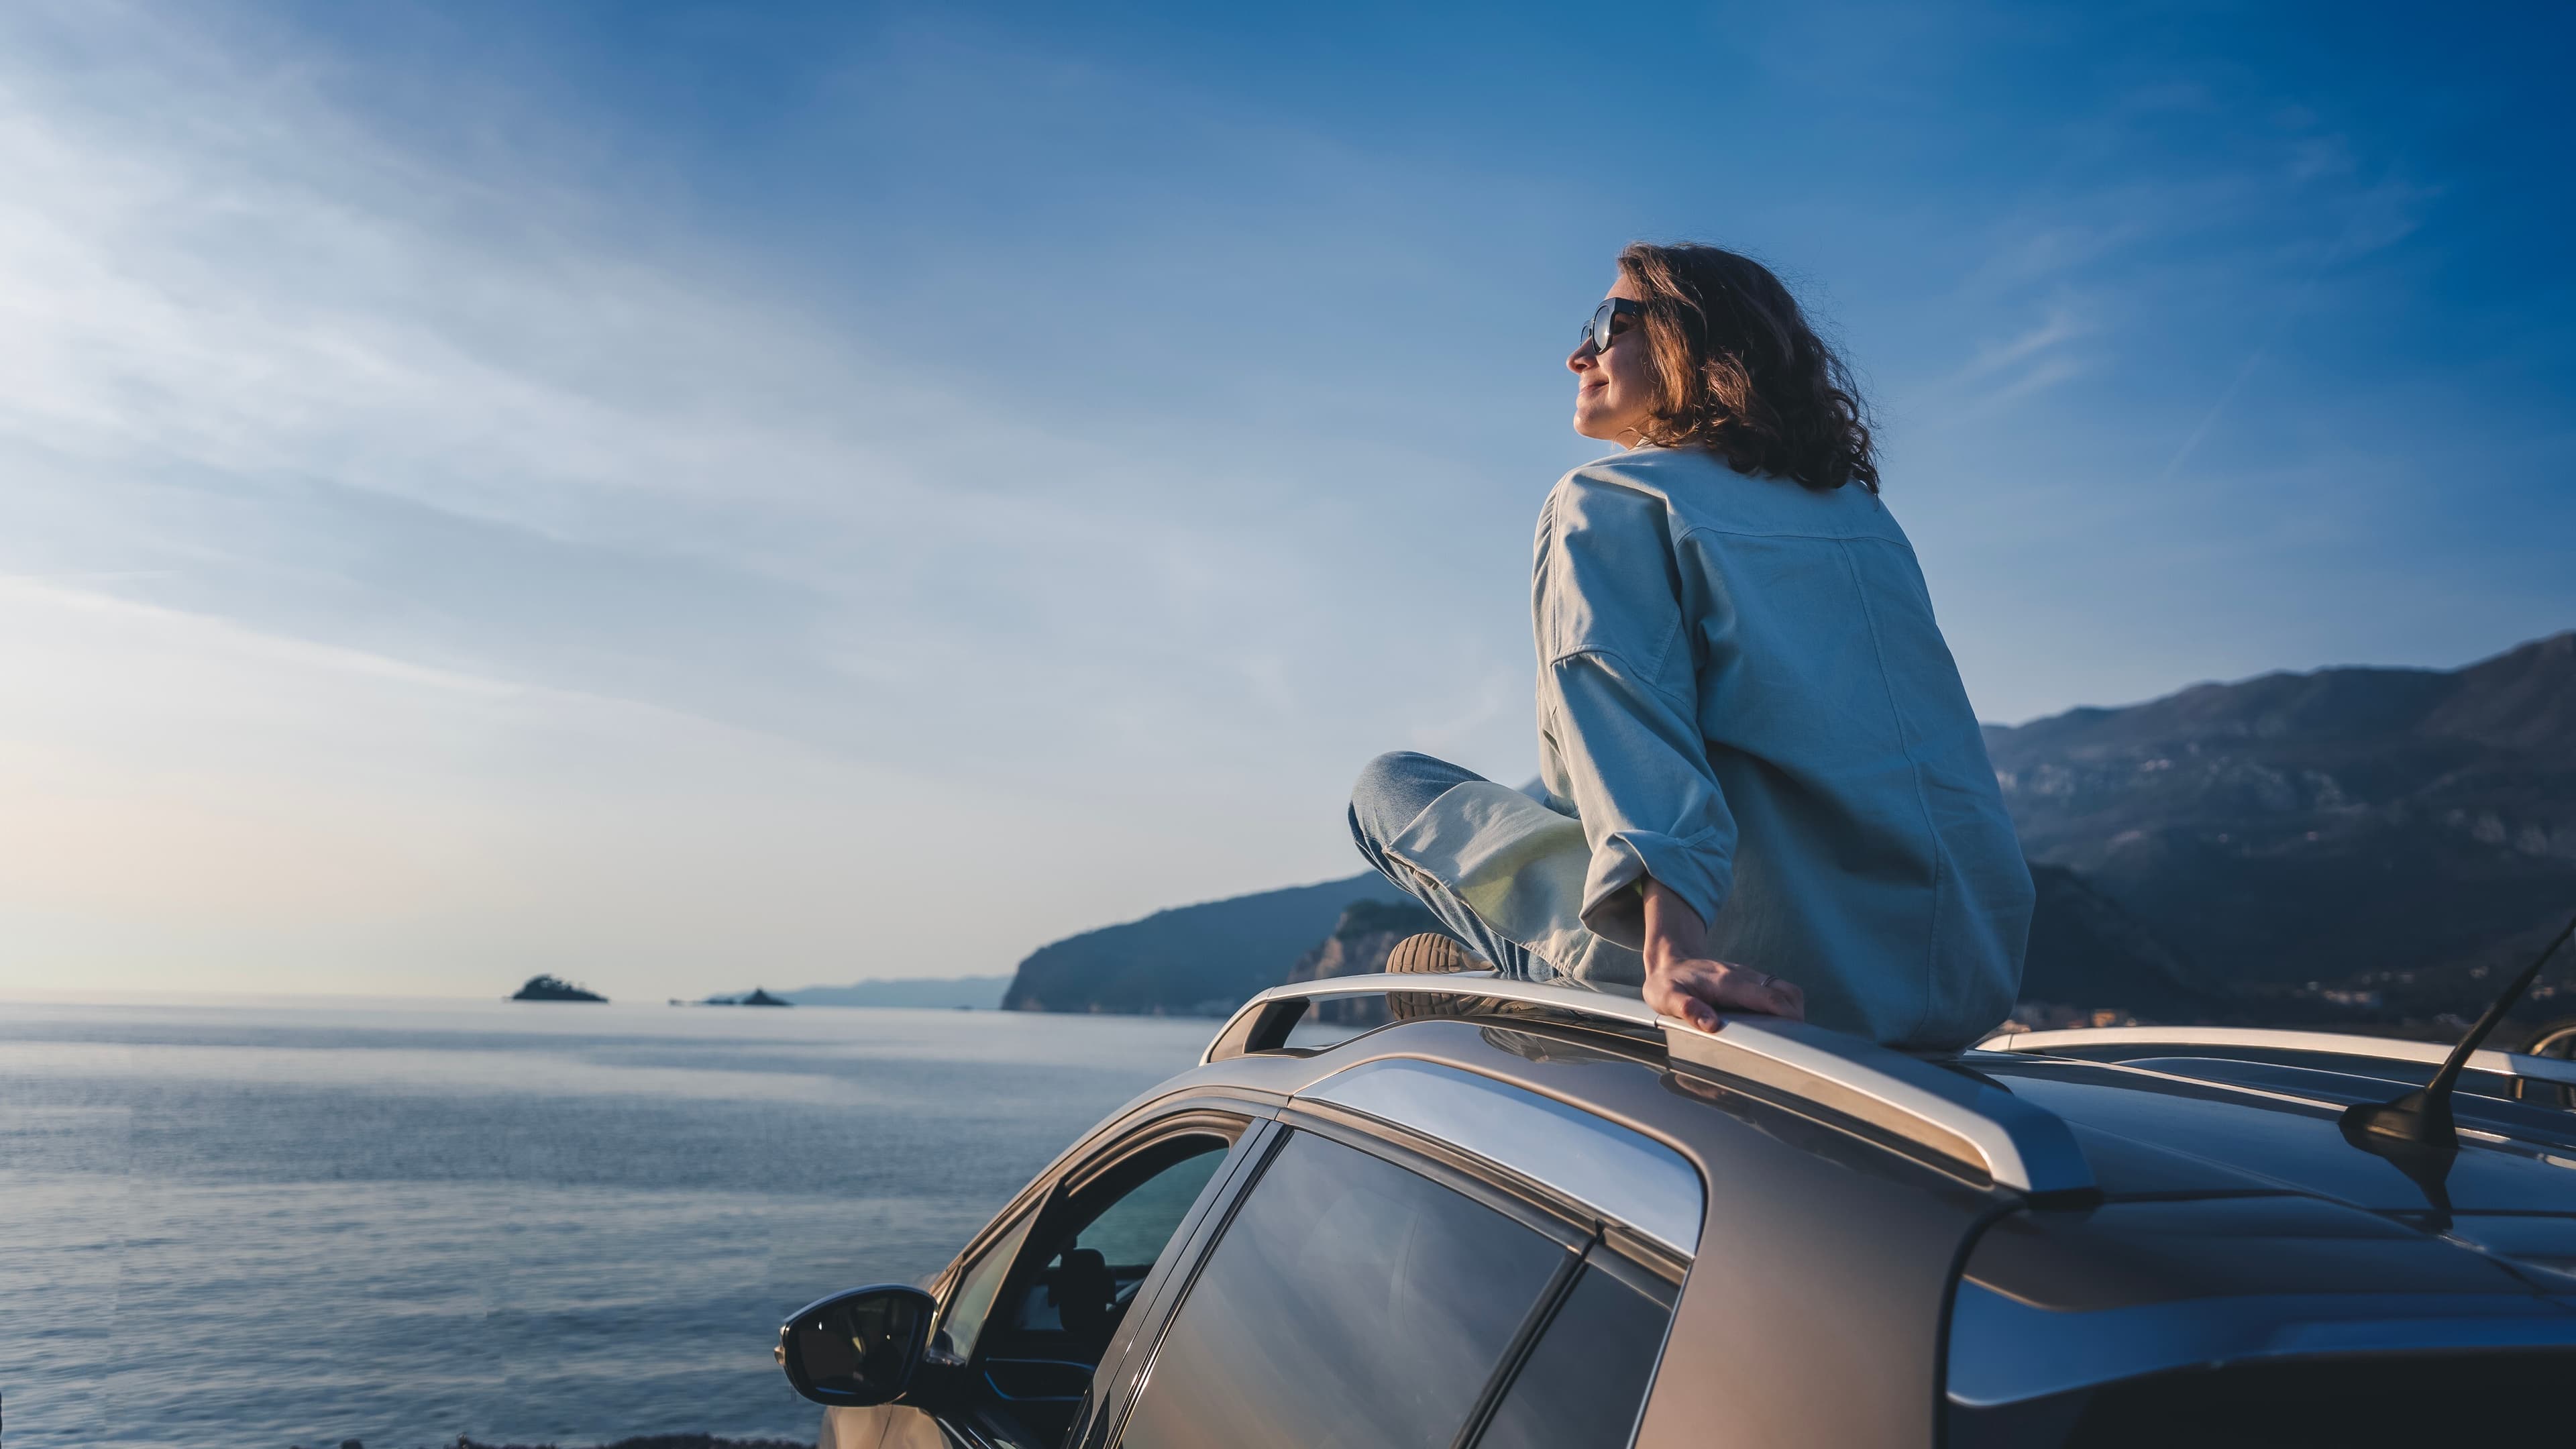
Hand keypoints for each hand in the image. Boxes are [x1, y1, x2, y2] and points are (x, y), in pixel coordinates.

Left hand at [1643, 954, 1805, 1032]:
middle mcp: (1742, 976)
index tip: (1795, 1036)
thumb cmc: (1666, 982)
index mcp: (1726, 982)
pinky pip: (1776, 992)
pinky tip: (1775, 1027)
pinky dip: (1784, 1007)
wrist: (1668, 960)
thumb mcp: (1666, 997)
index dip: (1787, 1016)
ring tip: (1788, 1038)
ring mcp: (1748, 977)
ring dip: (1793, 1011)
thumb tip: (1711, 1024)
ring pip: (1785, 990)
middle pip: (1787, 991)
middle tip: (1794, 1043)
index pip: (1768, 996)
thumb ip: (1687, 1008)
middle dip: (1797, 1016)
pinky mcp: (1749, 981)